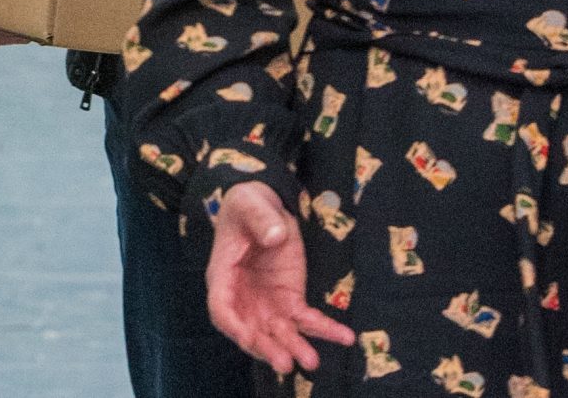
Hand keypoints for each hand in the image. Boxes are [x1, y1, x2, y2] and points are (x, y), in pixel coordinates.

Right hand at [205, 181, 355, 376]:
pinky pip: (306, 319)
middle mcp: (243, 298)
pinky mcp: (290, 298)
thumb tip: (276, 237)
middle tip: (286, 364)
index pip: (222, 309)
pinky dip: (324, 329)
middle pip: (252, 330)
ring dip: (295, 347)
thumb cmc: (247, 206)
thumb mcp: (250, 204)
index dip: (234, 327)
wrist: (263, 207)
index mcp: (223, 276)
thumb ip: (261, 219)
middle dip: (268, 348)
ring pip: (279, 332)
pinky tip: (344, 337)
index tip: (249, 338)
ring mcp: (267, 302)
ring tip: (312, 361)